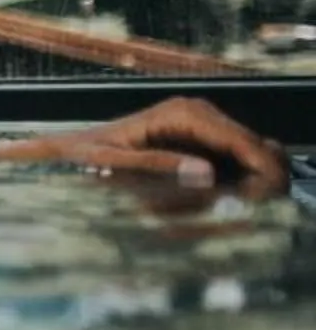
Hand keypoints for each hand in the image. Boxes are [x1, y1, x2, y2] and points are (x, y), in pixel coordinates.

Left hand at [0, 97, 289, 197]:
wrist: (68, 147)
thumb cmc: (84, 154)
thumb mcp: (113, 164)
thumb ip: (160, 166)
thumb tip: (207, 173)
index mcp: (185, 114)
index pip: (244, 142)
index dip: (260, 174)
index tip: (257, 206)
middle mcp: (198, 113)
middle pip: (253, 149)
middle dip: (254, 183)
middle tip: (240, 217)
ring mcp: (200, 124)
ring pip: (246, 157)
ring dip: (243, 186)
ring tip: (224, 214)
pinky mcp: (198, 139)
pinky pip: (232, 161)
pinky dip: (232, 183)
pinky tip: (217, 205)